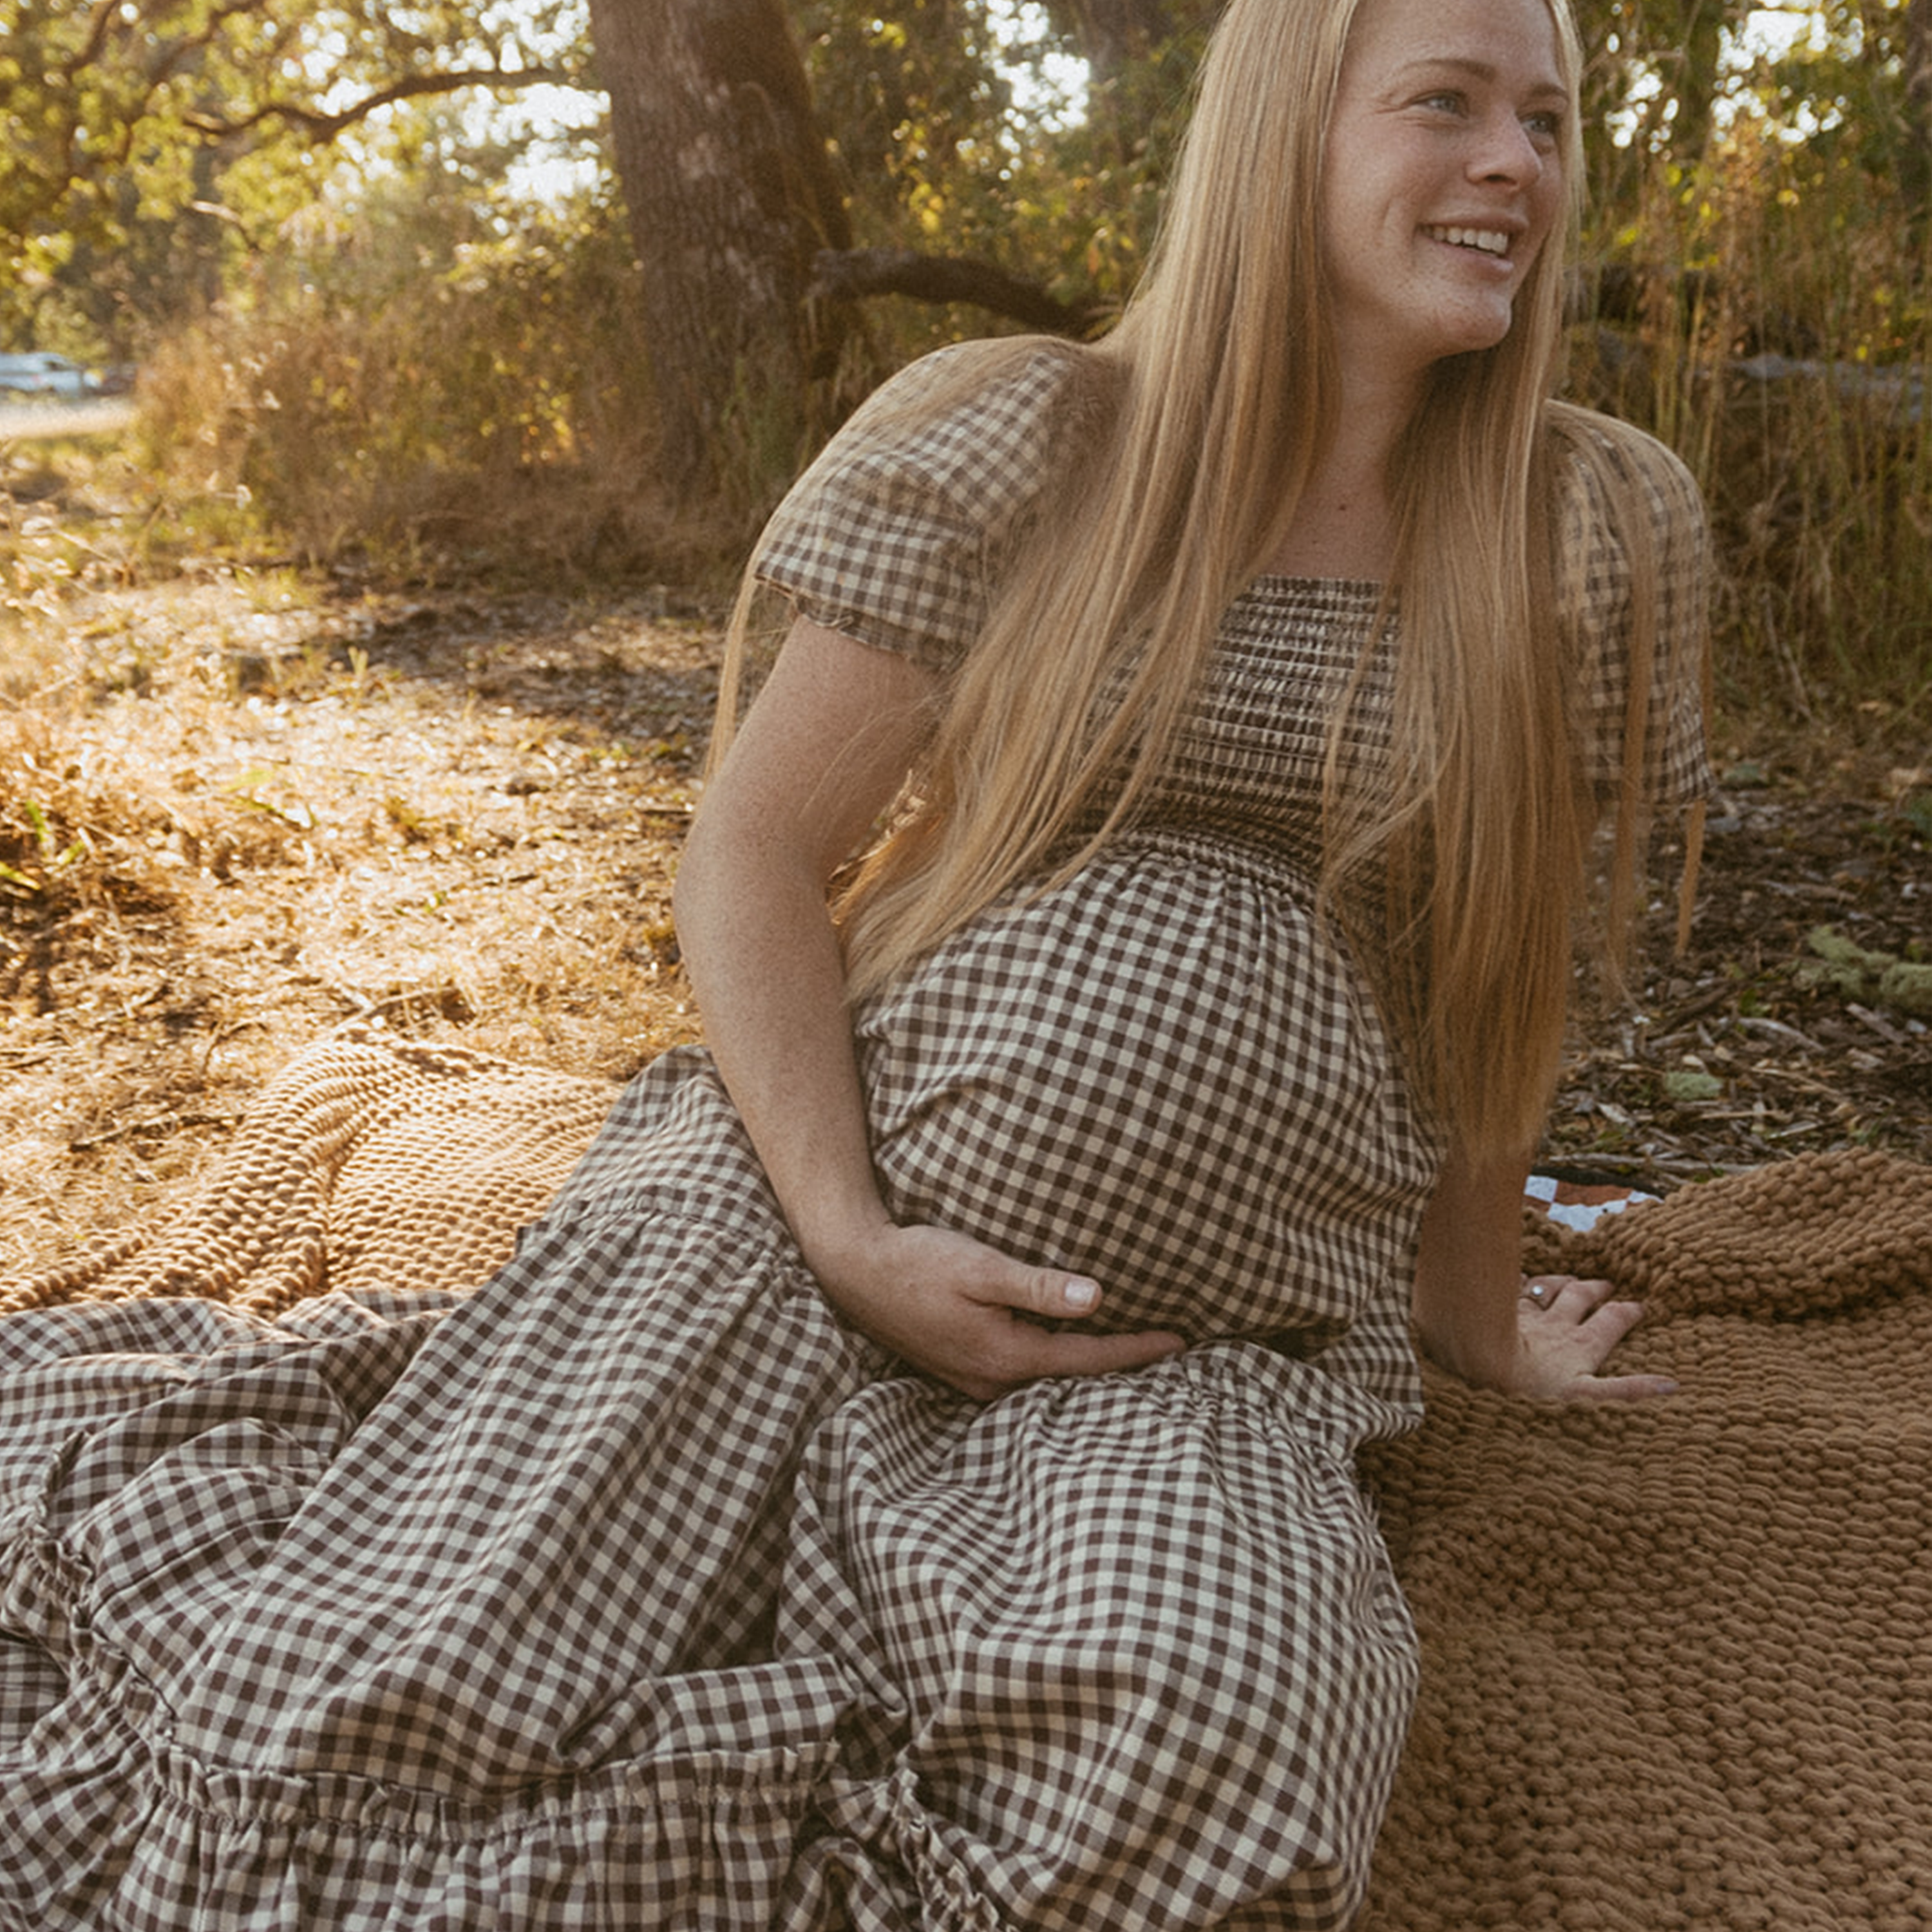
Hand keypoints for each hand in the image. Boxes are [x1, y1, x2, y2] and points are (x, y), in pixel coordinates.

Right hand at [808, 1219, 1184, 1401]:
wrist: (856, 1270)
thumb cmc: (917, 1261)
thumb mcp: (980, 1266)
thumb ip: (1036, 1285)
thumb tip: (1094, 1298)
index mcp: (1005, 1356)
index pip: (1087, 1359)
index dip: (1137, 1350)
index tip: (1181, 1342)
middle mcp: (992, 1381)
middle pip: (1071, 1381)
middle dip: (1120, 1369)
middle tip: (1169, 1355)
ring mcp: (973, 1381)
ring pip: (1045, 1382)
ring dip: (1086, 1369)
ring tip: (1130, 1358)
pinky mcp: (960, 1369)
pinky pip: (1022, 1375)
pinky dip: (1053, 1365)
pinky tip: (1065, 1352)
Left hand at [1510, 1274, 1678, 1401]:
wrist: (1483, 1368)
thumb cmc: (1535, 1390)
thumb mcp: (1588, 1398)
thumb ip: (1628, 1390)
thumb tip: (1670, 1386)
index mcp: (1580, 1344)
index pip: (1612, 1321)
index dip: (1628, 1311)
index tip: (1641, 1305)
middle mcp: (1555, 1325)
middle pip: (1580, 1297)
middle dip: (1596, 1289)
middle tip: (1607, 1284)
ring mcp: (1524, 1317)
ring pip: (1545, 1290)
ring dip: (1559, 1282)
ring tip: (1568, 1278)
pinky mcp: (1495, 1313)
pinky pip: (1507, 1290)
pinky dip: (1513, 1281)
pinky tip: (1516, 1276)